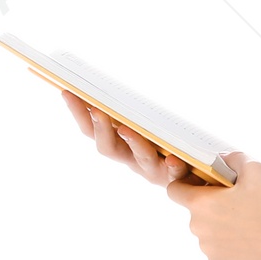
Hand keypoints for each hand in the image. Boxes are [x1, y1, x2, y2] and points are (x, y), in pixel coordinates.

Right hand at [62, 89, 187, 183]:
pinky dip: (173, 166)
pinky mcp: (176, 176)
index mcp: (119, 145)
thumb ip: (127, 111)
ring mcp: (153, 169)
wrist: (193, 177)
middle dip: (101, 128)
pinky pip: (174, 173)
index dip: (77, 113)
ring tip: (127, 130)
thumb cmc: (163, 146)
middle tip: (97, 111)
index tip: (67, 91)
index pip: (91, 130)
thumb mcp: (142, 126)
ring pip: (140, 158)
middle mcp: (131, 159)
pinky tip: (173, 158)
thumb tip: (110, 83)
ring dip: (133, 143)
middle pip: (108, 148)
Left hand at [167, 154, 260, 259]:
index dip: (187, 184)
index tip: (205, 185)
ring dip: (218, 226)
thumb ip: (232, 158)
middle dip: (210, 206)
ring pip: (206, 232)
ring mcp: (207, 249)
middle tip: (236, 203)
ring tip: (245, 223)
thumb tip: (222, 159)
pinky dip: (227, 244)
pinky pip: (216, 249)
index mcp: (201, 203)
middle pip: (194, 212)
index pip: (174, 190)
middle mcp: (197, 228)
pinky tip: (247, 239)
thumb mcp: (255, 169)